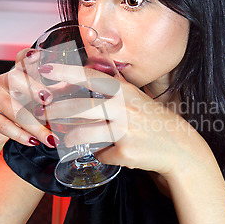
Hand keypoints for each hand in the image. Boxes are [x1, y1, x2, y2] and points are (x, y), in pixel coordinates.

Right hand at [0, 49, 58, 148]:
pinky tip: (32, 141)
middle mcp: (3, 80)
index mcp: (19, 75)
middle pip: (16, 79)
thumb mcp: (36, 103)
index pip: (22, 60)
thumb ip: (51, 97)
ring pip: (14, 109)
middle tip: (48, 99)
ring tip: (50, 139)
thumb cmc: (21, 113)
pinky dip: (20, 135)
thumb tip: (78, 95)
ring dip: (35, 126)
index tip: (36, 54)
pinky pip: (4, 125)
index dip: (28, 56)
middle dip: (33, 88)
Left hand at [39, 63, 201, 177]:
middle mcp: (123, 108)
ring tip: (67, 139)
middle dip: (57, 112)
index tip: (46, 69)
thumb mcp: (138, 98)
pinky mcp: (124, 152)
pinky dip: (101, 154)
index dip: (66, 72)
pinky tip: (107, 152)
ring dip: (70, 138)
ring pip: (82, 134)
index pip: (91, 77)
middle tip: (45, 114)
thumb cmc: (155, 121)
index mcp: (125, 91)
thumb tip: (90, 73)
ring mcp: (124, 130)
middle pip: (79, 108)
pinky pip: (100, 153)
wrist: (179, 148)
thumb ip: (115, 88)